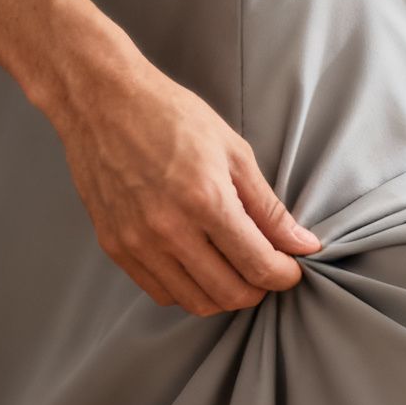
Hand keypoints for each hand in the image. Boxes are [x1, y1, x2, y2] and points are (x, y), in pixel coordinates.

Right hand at [48, 66, 321, 315]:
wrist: (101, 102)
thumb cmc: (171, 117)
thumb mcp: (234, 153)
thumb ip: (270, 207)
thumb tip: (304, 245)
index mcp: (206, 200)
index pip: (259, 266)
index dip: (285, 275)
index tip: (291, 269)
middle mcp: (169, 229)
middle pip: (229, 294)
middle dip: (259, 289)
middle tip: (266, 269)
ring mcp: (137, 242)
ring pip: (195, 302)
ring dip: (224, 294)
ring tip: (234, 268)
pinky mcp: (114, 246)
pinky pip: (160, 292)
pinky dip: (188, 289)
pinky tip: (198, 264)